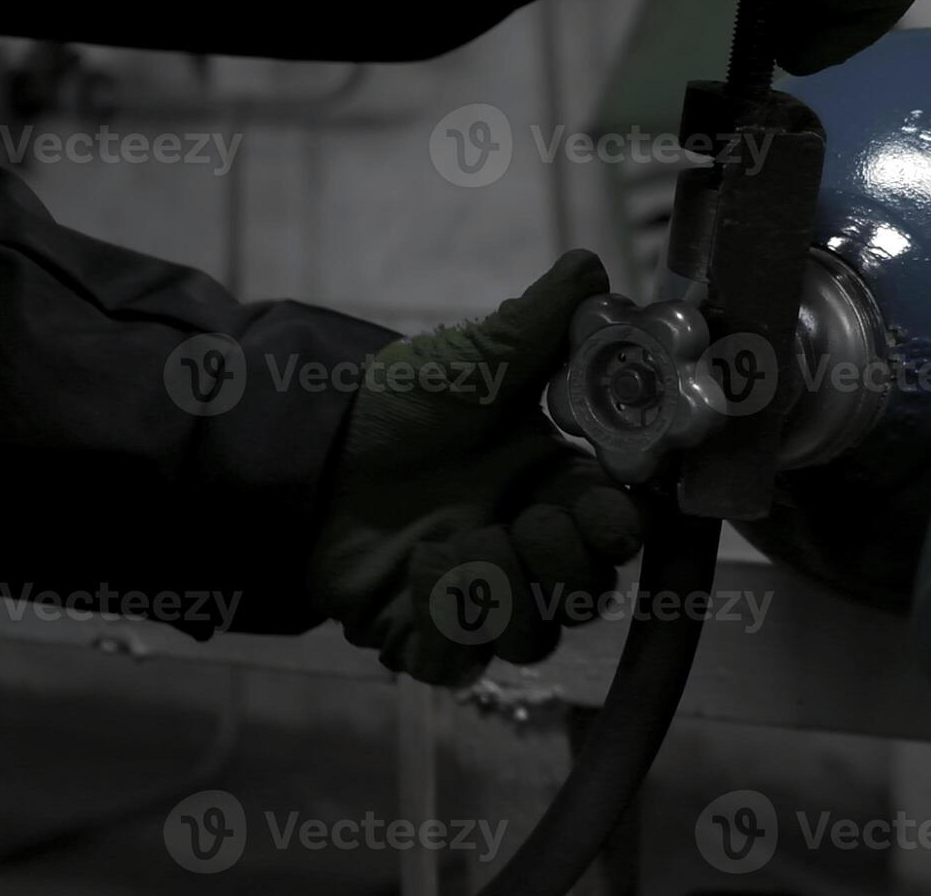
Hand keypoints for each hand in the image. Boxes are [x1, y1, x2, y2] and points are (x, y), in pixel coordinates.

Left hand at [308, 251, 641, 685]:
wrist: (310, 447)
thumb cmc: (402, 402)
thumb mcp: (476, 359)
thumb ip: (541, 322)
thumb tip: (591, 266)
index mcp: (555, 489)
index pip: (620, 535)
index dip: (618, 529)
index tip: (597, 502)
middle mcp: (526, 551)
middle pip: (586, 598)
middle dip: (562, 563)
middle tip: (524, 520)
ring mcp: (477, 601)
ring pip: (533, 640)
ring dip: (501, 592)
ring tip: (453, 542)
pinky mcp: (425, 636)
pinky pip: (460, 663)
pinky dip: (443, 623)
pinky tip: (415, 568)